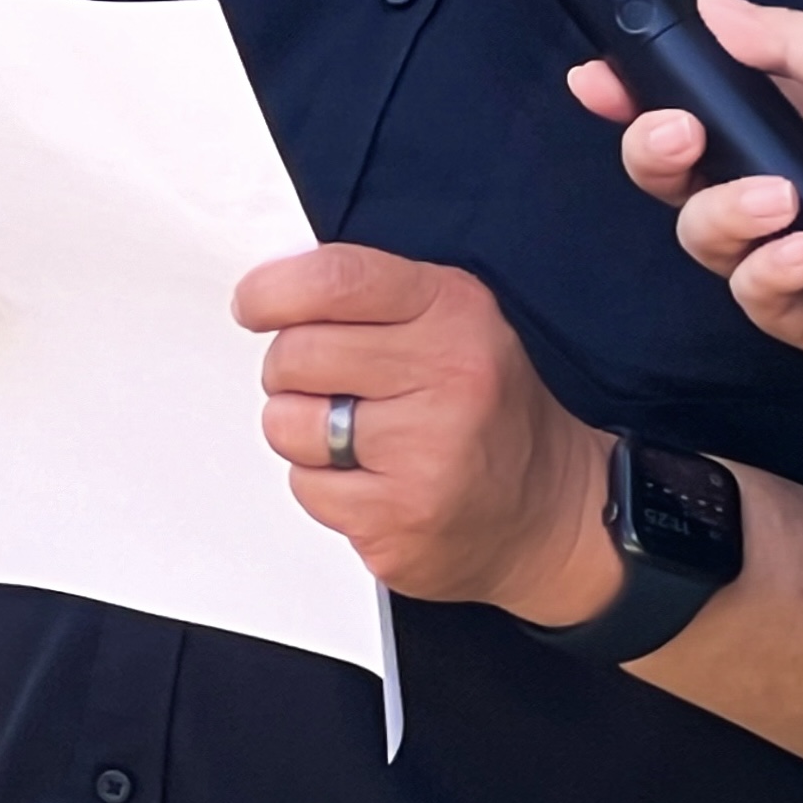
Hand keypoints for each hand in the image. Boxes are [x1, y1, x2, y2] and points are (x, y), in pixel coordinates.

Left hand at [233, 246, 619, 624]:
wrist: (549, 509)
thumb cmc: (490, 408)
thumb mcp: (455, 318)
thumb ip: (372, 295)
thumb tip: (274, 287)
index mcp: (454, 313)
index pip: (336, 280)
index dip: (273, 290)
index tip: (253, 304)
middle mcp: (446, 379)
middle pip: (295, 355)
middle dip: (290, 369)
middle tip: (327, 383)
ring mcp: (424, 457)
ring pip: (286, 425)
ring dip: (302, 431)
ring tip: (356, 436)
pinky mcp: (397, 522)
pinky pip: (306, 488)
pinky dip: (324, 485)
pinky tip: (373, 479)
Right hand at [573, 0, 802, 373]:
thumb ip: (781, 39)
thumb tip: (710, 4)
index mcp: (793, 125)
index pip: (691, 114)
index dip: (635, 101)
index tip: (596, 80)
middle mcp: (785, 189)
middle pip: (675, 181)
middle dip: (656, 153)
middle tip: (678, 135)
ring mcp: (798, 257)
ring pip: (703, 241)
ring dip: (725, 216)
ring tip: (779, 203)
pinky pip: (756, 301)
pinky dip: (767, 274)